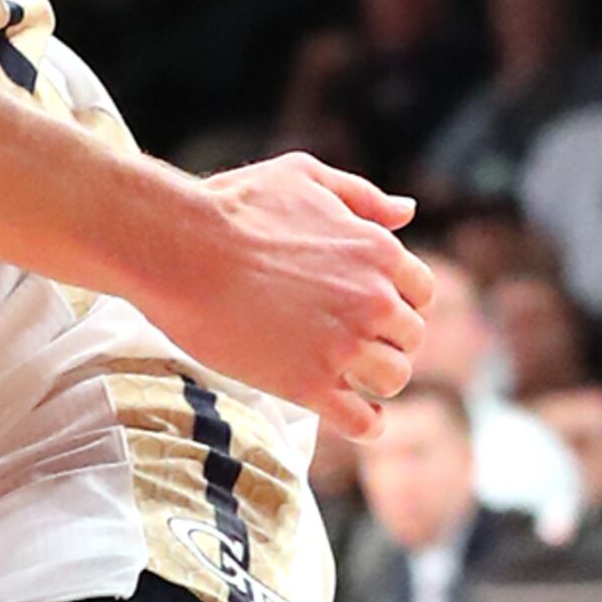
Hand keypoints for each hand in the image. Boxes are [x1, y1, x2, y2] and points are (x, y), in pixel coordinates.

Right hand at [139, 153, 433, 440]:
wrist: (180, 250)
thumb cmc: (233, 208)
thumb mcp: (302, 176)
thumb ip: (362, 195)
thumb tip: (408, 212)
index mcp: (378, 251)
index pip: (421, 292)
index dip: (399, 302)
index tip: (372, 311)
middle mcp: (372, 301)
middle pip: (410, 338)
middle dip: (386, 340)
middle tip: (352, 342)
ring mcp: (342, 346)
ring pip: (393, 379)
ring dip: (376, 380)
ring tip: (350, 377)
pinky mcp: (309, 384)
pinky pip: (363, 422)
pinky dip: (368, 425)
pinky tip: (358, 417)